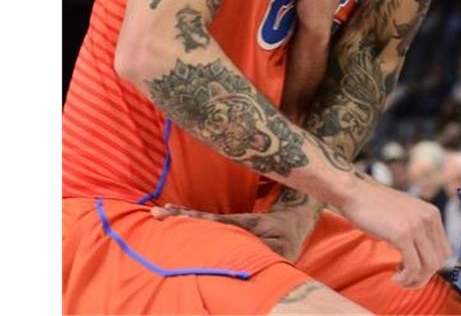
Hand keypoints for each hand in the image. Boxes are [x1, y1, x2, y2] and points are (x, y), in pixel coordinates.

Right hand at [151, 197, 319, 261]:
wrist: (294, 218)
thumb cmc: (286, 236)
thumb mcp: (279, 246)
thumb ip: (262, 251)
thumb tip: (247, 257)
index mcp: (242, 225)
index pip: (215, 223)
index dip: (196, 220)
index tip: (176, 215)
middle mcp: (233, 222)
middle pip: (203, 219)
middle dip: (180, 216)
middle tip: (157, 212)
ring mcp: (231, 223)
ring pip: (203, 219)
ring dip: (181, 215)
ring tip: (158, 211)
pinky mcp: (230, 225)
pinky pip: (209, 222)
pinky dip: (191, 219)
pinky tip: (174, 213)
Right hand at [339, 179, 450, 287]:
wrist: (356, 194)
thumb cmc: (376, 207)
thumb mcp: (406, 215)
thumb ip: (418, 230)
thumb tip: (423, 258)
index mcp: (433, 214)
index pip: (445, 251)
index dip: (431, 266)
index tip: (414, 270)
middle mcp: (429, 218)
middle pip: (440, 260)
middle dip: (424, 276)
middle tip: (406, 279)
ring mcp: (417, 225)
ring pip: (430, 267)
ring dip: (416, 280)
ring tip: (400, 280)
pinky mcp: (402, 234)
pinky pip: (413, 267)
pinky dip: (406, 278)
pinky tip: (394, 277)